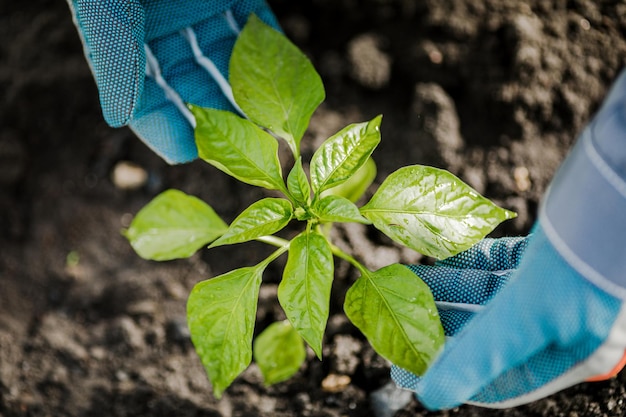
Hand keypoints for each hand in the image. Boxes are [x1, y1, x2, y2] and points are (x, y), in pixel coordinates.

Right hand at [67, 0, 279, 163]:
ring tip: (273, 119)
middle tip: (244, 147)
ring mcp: (198, 2)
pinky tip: (286, 71)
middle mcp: (160, 21)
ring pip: (227, 59)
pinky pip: (255, 22)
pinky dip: (270, 46)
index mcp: (123, 29)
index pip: (141, 93)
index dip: (162, 125)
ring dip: (250, 90)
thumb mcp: (108, 1)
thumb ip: (112, 51)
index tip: (190, 154)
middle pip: (190, 82)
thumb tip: (116, 117)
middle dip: (217, 114)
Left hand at [392, 69, 625, 408]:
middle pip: (484, 332)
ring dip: (442, 288)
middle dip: (436, 325)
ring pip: (484, 294)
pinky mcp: (545, 251)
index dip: (448, 373)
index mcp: (569, 352)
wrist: (623, 185)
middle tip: (388, 318)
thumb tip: (431, 396)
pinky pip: (496, 263)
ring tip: (398, 281)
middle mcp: (562, 323)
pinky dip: (466, 260)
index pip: (497, 376)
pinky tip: (435, 257)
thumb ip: (482, 353)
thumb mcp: (530, 314)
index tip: (403, 367)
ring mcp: (552, 285)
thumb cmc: (589, 260)